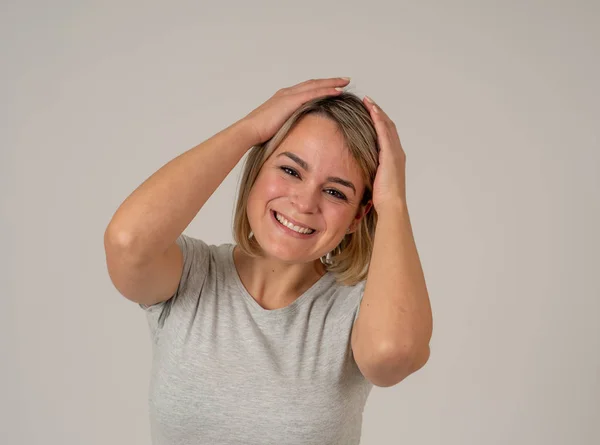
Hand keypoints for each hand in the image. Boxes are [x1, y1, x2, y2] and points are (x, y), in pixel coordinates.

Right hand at [241, 77, 350, 144]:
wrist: (250, 130)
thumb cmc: (259, 133)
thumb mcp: (276, 127)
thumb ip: (286, 125)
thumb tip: (294, 133)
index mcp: (283, 98)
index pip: (304, 89)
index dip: (318, 87)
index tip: (330, 87)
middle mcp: (287, 93)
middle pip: (313, 83)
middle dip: (329, 81)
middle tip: (343, 79)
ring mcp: (289, 95)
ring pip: (316, 85)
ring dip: (331, 83)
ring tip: (345, 82)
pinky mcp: (292, 101)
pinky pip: (314, 93)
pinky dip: (327, 90)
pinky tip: (338, 91)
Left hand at [363, 96, 407, 211]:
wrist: (392, 205)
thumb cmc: (383, 198)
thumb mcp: (374, 180)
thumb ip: (369, 171)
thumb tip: (356, 168)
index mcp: (394, 158)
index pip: (386, 134)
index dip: (379, 121)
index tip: (369, 112)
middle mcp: (397, 152)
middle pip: (388, 126)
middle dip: (378, 112)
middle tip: (368, 101)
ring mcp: (395, 152)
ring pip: (387, 125)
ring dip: (378, 112)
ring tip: (368, 101)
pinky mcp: (391, 154)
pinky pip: (384, 132)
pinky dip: (379, 120)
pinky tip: (372, 111)